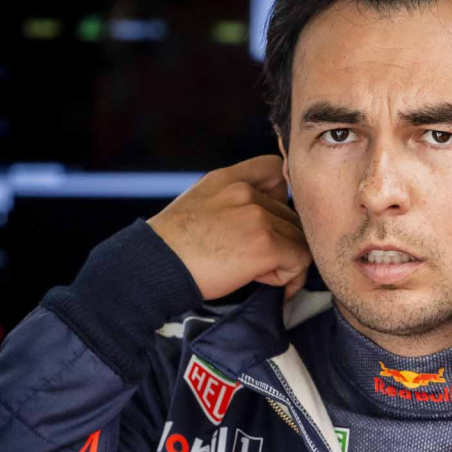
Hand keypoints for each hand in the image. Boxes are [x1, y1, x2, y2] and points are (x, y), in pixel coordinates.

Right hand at [147, 155, 310, 300]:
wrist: (152, 267)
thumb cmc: (172, 247)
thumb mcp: (199, 203)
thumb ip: (231, 200)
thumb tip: (264, 220)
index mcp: (228, 179)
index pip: (276, 169)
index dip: (281, 197)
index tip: (269, 222)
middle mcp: (245, 192)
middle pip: (291, 215)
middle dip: (279, 240)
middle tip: (252, 261)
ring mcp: (257, 216)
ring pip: (299, 238)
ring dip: (282, 260)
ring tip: (254, 272)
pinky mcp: (265, 244)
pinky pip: (299, 260)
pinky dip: (287, 278)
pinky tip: (261, 281)